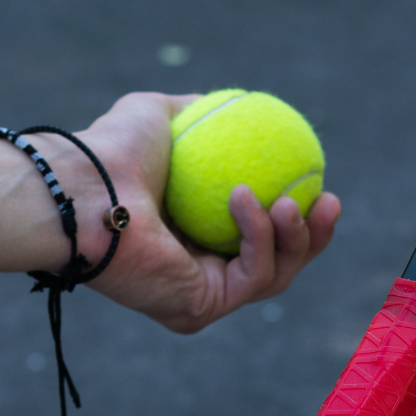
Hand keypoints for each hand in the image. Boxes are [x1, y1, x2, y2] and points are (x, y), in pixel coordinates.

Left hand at [36, 93, 340, 333]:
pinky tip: (247, 200)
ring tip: (292, 200)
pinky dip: (259, 237)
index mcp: (193, 237)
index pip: (259, 236)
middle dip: (314, 238)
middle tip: (330, 201)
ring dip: (296, 237)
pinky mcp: (199, 311)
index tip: (321, 185)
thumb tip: (234, 104)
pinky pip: (252, 276)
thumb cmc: (113, 150)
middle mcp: (197, 273)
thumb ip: (199, 114)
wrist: (85, 191)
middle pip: (278, 265)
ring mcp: (199, 297)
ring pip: (275, 277)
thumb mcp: (161, 114)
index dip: (297, 215)